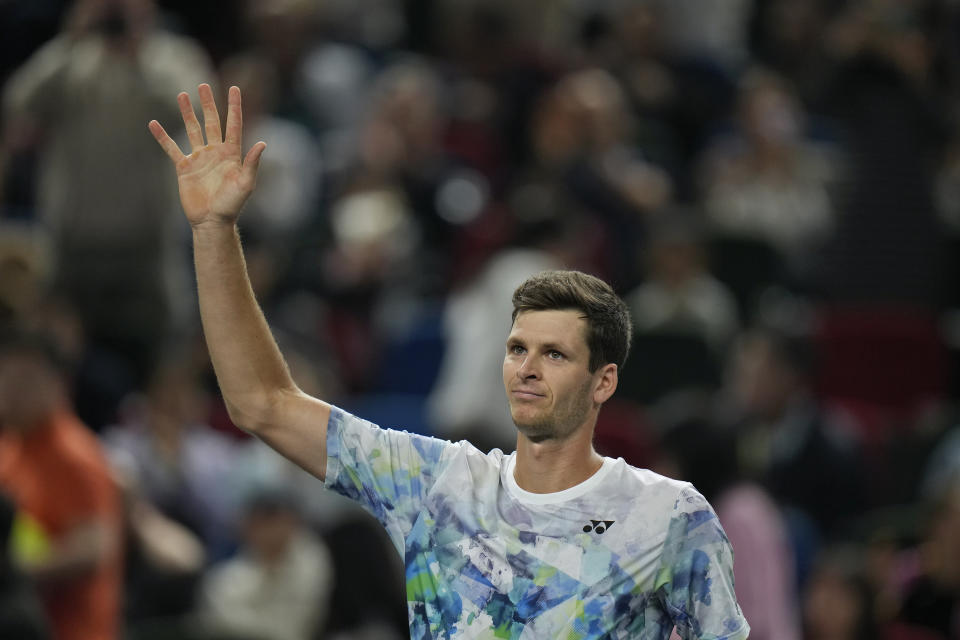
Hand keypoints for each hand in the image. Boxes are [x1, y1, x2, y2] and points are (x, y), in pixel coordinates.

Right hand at [148, 84, 265, 228]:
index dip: (234, 106)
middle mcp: (215, 152)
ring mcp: (199, 158)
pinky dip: (163, 136)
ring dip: (187, 113)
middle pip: (211, 122)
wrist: (212, 221)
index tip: (235, 88)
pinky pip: (172, 148)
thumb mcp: (246, 184)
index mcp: (232, 153)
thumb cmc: (232, 205)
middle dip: (208, 104)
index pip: (234, 124)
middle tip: (203, 85)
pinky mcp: (184, 167)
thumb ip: (252, 163)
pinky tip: (154, 124)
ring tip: (182, 95)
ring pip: (192, 130)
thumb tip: (262, 143)